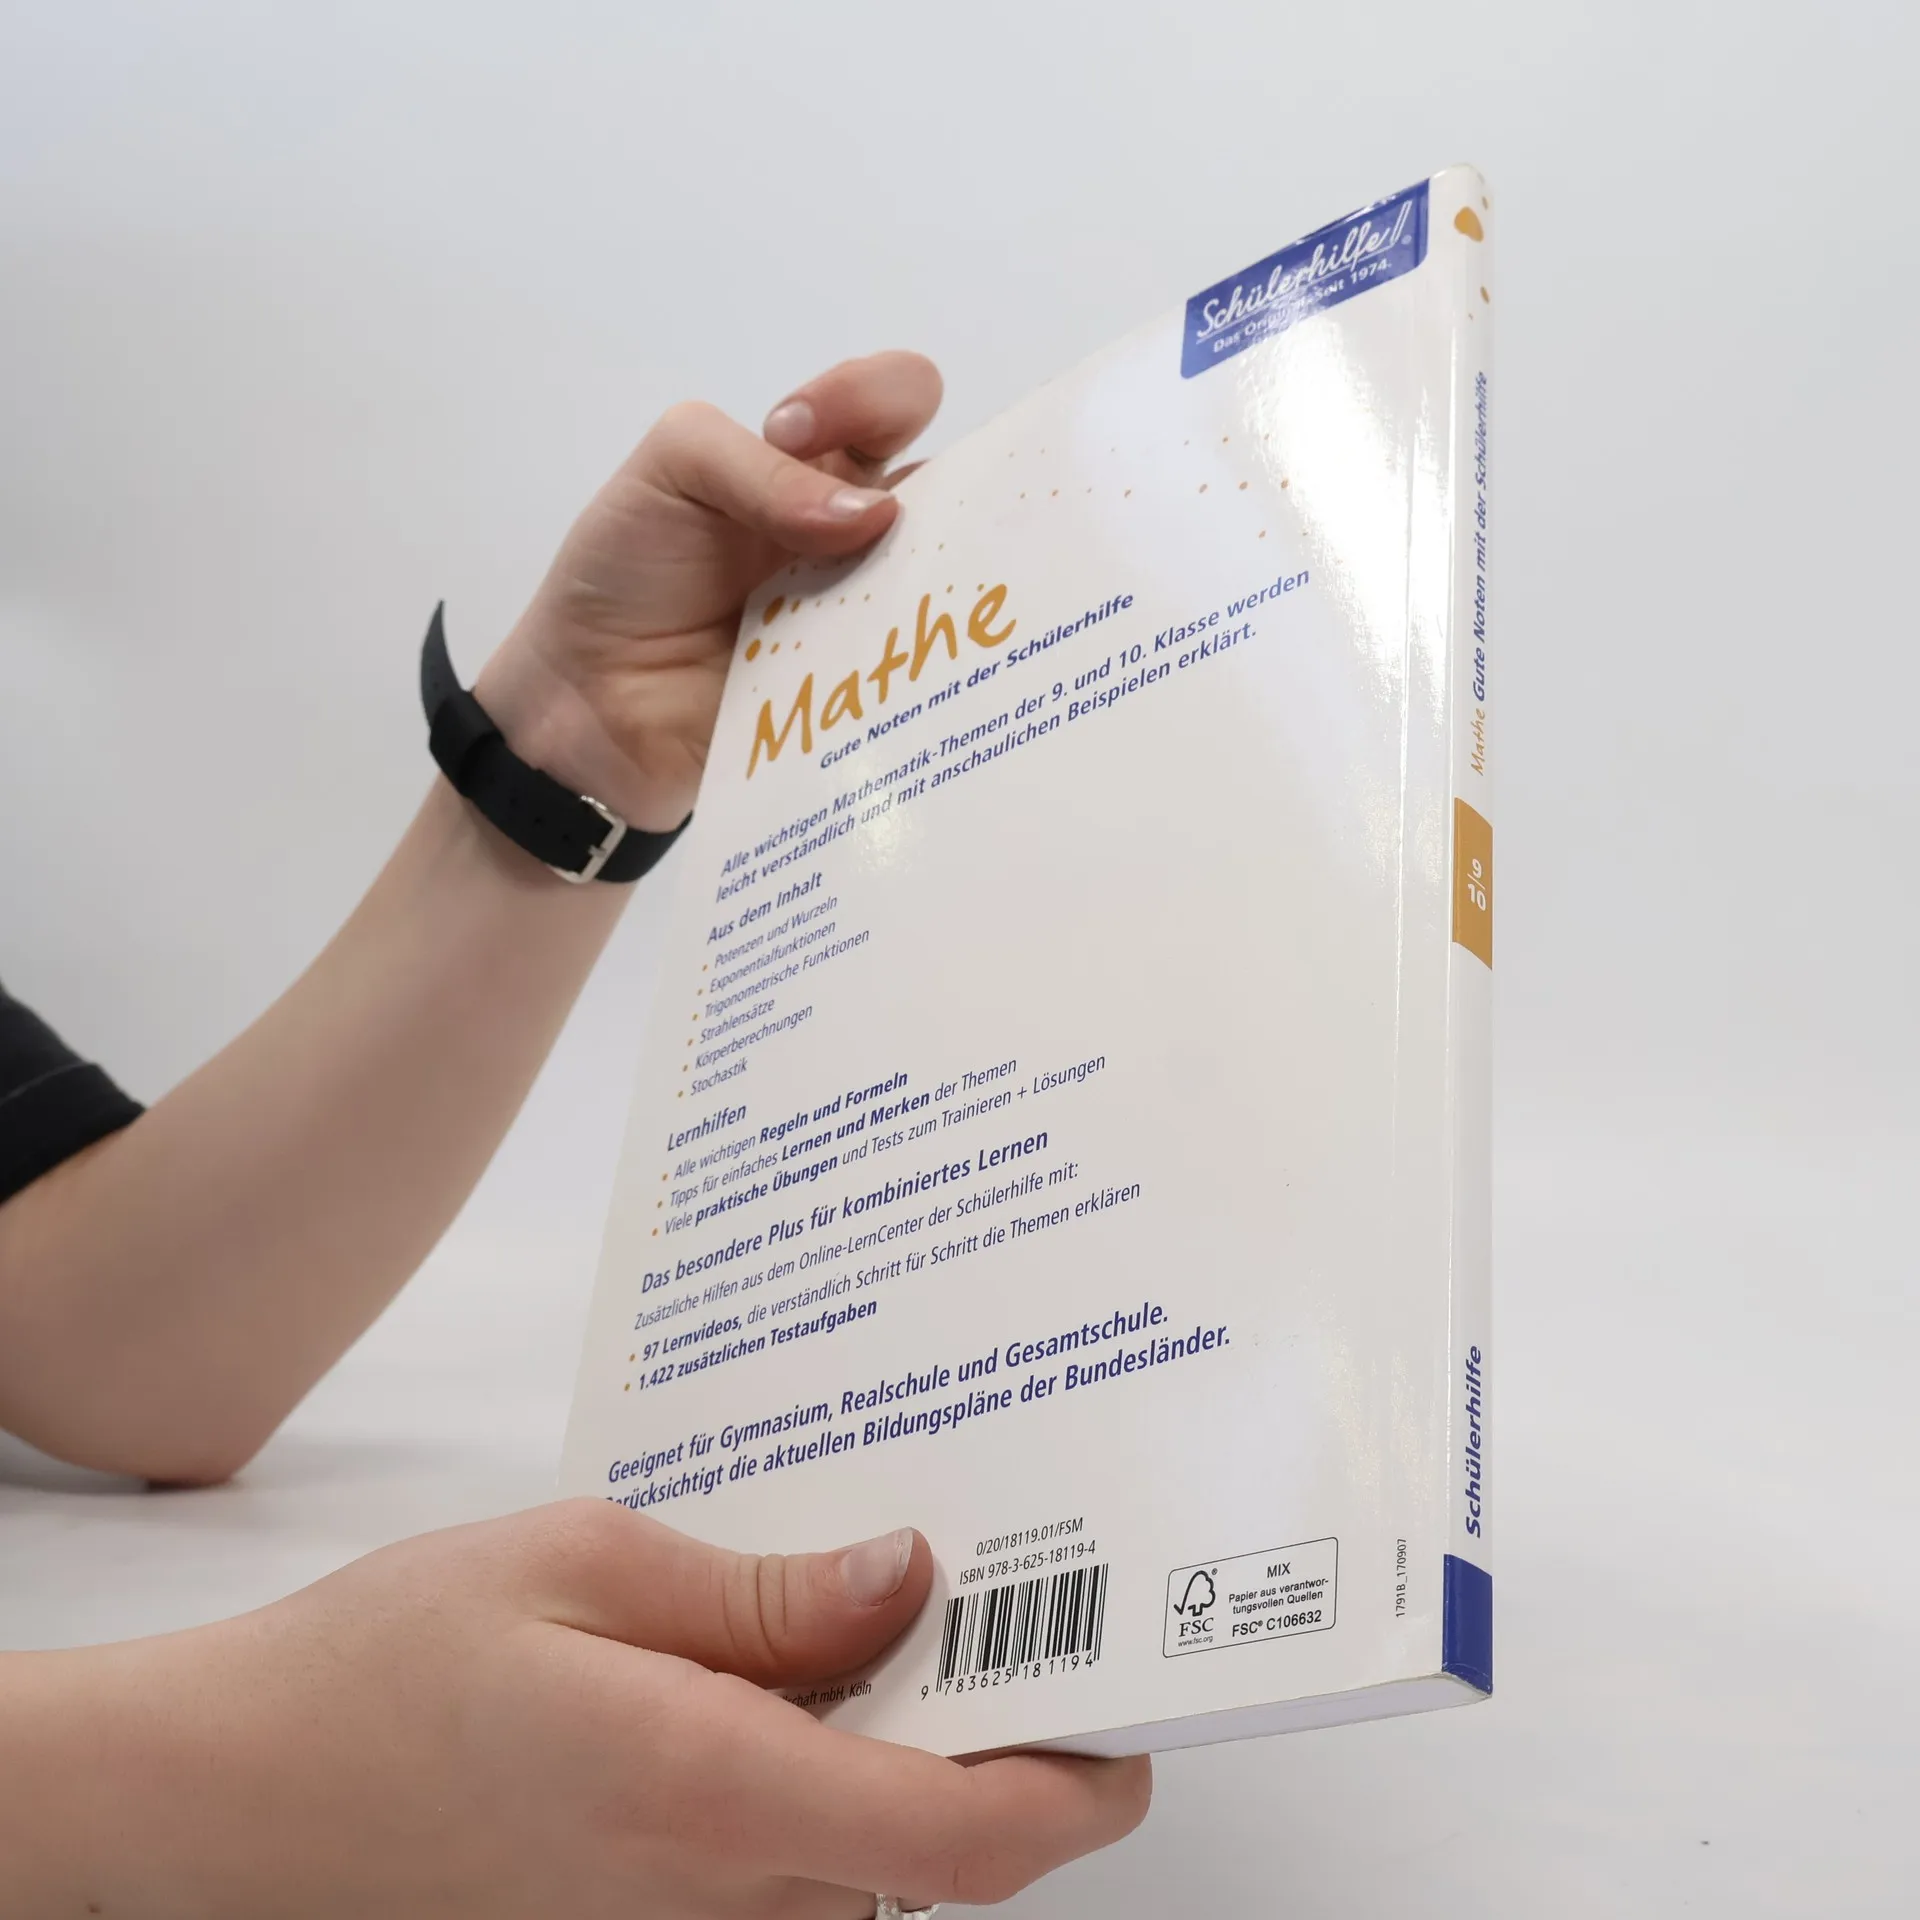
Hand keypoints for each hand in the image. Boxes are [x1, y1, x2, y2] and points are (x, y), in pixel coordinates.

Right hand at [11, 1501, 1148, 1915]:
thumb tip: (908, 1579)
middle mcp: (718, 1891)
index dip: (1080, 1785)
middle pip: (943, 1852)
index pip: (969, 1838)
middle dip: (1016, 1742)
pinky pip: (794, 1860)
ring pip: (876, 1859)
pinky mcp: (647, 1916)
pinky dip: (838, 1773)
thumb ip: (762, 1591)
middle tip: (1034, 1603)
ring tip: (916, 1605)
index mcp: (714, 1791)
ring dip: (925, 1752)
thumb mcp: (583, 1563)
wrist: (236, 1796)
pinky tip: (802, 1661)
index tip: (1131, 1706)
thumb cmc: (387, 1667)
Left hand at [473, 354, 941, 831]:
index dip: (874, 398)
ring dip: (932, 586)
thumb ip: (758, 467)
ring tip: (890, 604)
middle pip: (954, 493)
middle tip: (878, 528)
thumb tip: (873, 516)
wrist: (588, 702)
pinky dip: (913, 669)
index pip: (894, 402)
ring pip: (949, 589)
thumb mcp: (671, 471)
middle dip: (946, 493)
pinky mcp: (867, 697)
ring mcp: (869, 621)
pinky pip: (915, 678)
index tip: (796, 434)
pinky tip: (891, 674)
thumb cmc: (624, 573)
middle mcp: (861, 539)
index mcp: (819, 468)